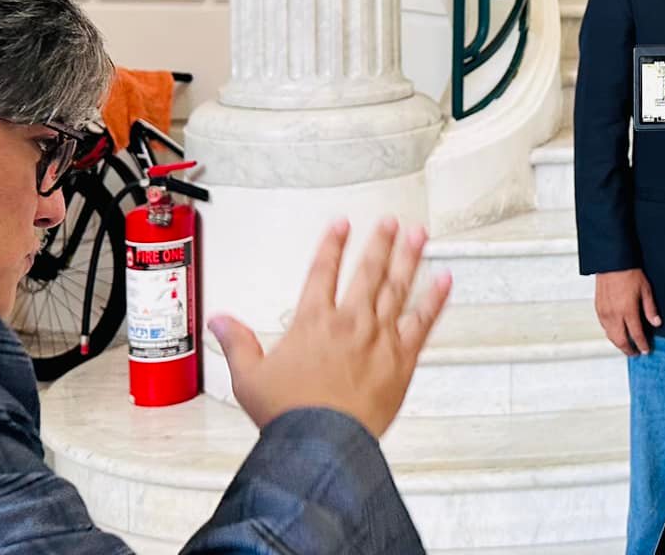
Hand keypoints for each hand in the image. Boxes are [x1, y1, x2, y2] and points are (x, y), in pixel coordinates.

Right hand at [208, 217, 451, 437]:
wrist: (321, 443)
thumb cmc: (289, 414)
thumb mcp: (249, 377)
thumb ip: (237, 342)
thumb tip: (219, 320)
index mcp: (314, 322)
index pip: (322, 271)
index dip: (332, 245)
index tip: (341, 225)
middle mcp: (349, 322)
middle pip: (368, 271)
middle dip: (379, 242)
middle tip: (389, 222)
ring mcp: (378, 337)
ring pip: (398, 287)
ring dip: (409, 258)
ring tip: (417, 234)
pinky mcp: (402, 358)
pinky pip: (423, 321)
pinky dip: (435, 299)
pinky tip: (445, 280)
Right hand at [594, 268, 660, 355]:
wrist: (612, 263)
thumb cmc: (628, 272)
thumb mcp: (646, 290)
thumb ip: (650, 309)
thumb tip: (656, 323)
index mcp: (628, 310)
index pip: (636, 335)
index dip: (642, 345)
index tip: (645, 350)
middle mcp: (615, 314)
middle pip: (621, 340)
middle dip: (628, 349)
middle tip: (635, 353)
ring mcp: (605, 313)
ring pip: (610, 336)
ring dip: (618, 343)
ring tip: (626, 346)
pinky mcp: (598, 309)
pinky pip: (604, 327)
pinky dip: (610, 333)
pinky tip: (615, 333)